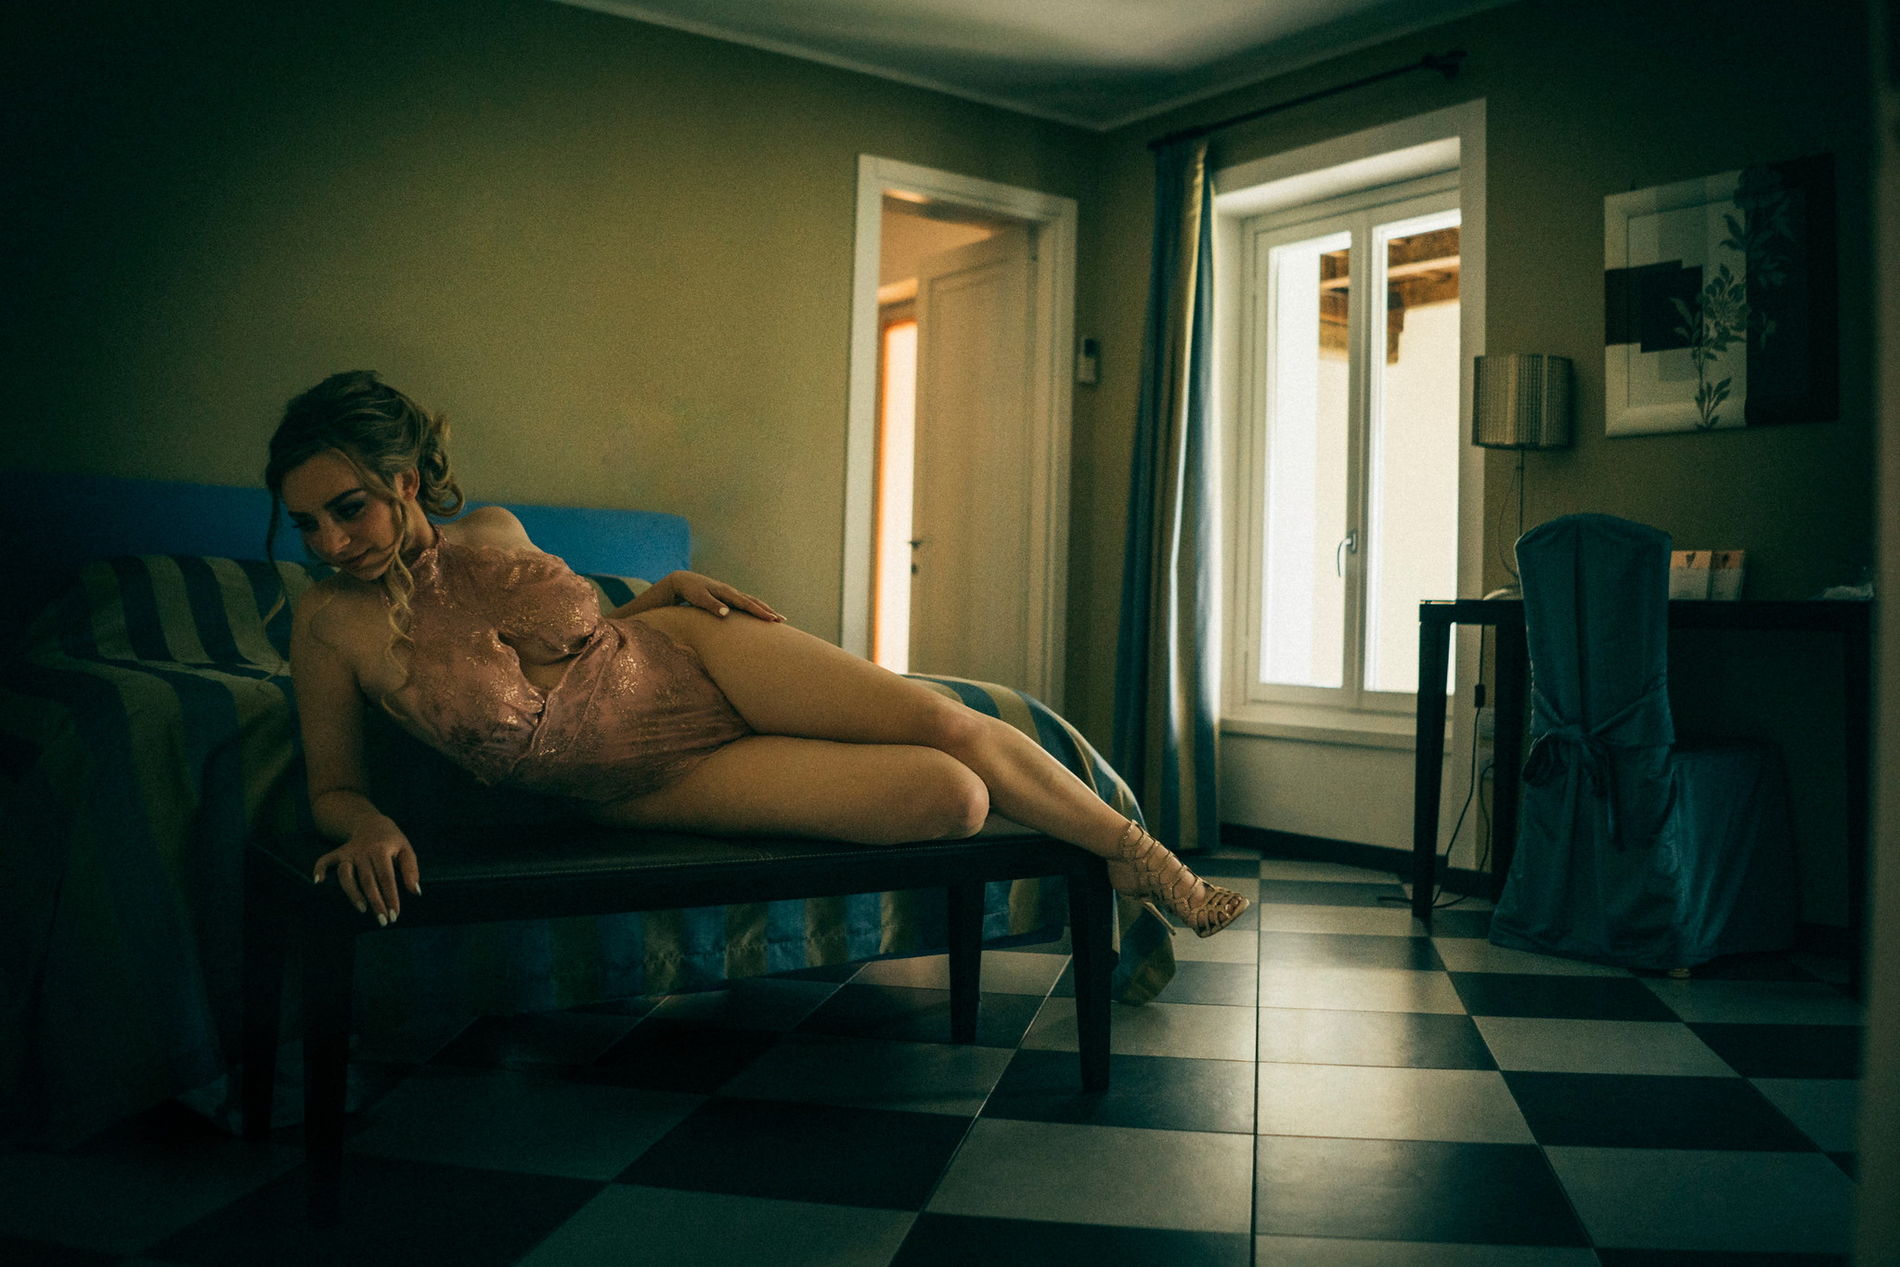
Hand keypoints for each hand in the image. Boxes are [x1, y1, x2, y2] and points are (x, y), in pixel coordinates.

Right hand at [313, 826, 419, 924]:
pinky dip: (319, 869)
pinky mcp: (338, 853)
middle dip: (375, 902)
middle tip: (382, 920)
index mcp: (382, 850)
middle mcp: (363, 852)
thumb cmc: (391, 840)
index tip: (395, 914)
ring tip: (362, 910)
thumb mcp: (406, 849)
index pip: (387, 877)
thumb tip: (415, 892)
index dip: (391, 897)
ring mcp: (349, 853)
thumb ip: (411, 870)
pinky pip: (325, 860)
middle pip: (368, 880)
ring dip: (352, 893)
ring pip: (346, 875)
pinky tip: (319, 883)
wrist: (371, 823)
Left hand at [667, 571, 784, 621]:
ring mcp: (731, 594)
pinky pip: (746, 603)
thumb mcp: (699, 599)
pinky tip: (760, 615)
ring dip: (765, 610)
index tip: (772, 619)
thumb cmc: (691, 591)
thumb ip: (712, 605)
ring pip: (752, 602)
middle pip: (754, 602)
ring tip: (777, 618)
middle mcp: (731, 592)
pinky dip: (756, 608)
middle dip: (768, 611)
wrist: (684, 581)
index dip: (760, 612)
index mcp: (727, 592)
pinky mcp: (728, 598)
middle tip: (782, 620)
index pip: (747, 603)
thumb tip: (726, 613)